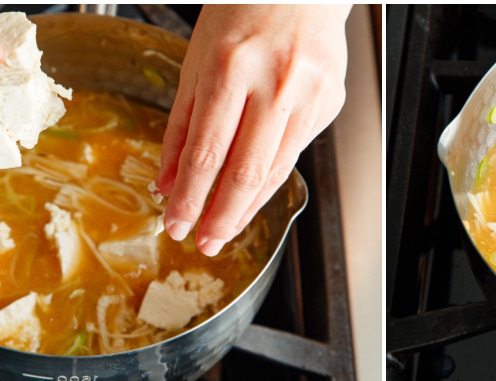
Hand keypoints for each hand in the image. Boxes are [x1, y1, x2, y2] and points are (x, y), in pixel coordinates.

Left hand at [156, 5, 349, 255]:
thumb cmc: (245, 11)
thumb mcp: (198, 59)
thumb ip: (182, 123)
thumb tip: (166, 179)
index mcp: (231, 66)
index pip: (207, 150)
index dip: (190, 195)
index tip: (175, 222)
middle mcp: (274, 82)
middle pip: (245, 170)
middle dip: (220, 216)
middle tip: (203, 242)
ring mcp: (308, 94)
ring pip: (275, 170)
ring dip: (246, 208)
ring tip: (223, 229)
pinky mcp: (328, 102)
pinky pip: (294, 153)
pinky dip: (269, 180)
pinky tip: (251, 196)